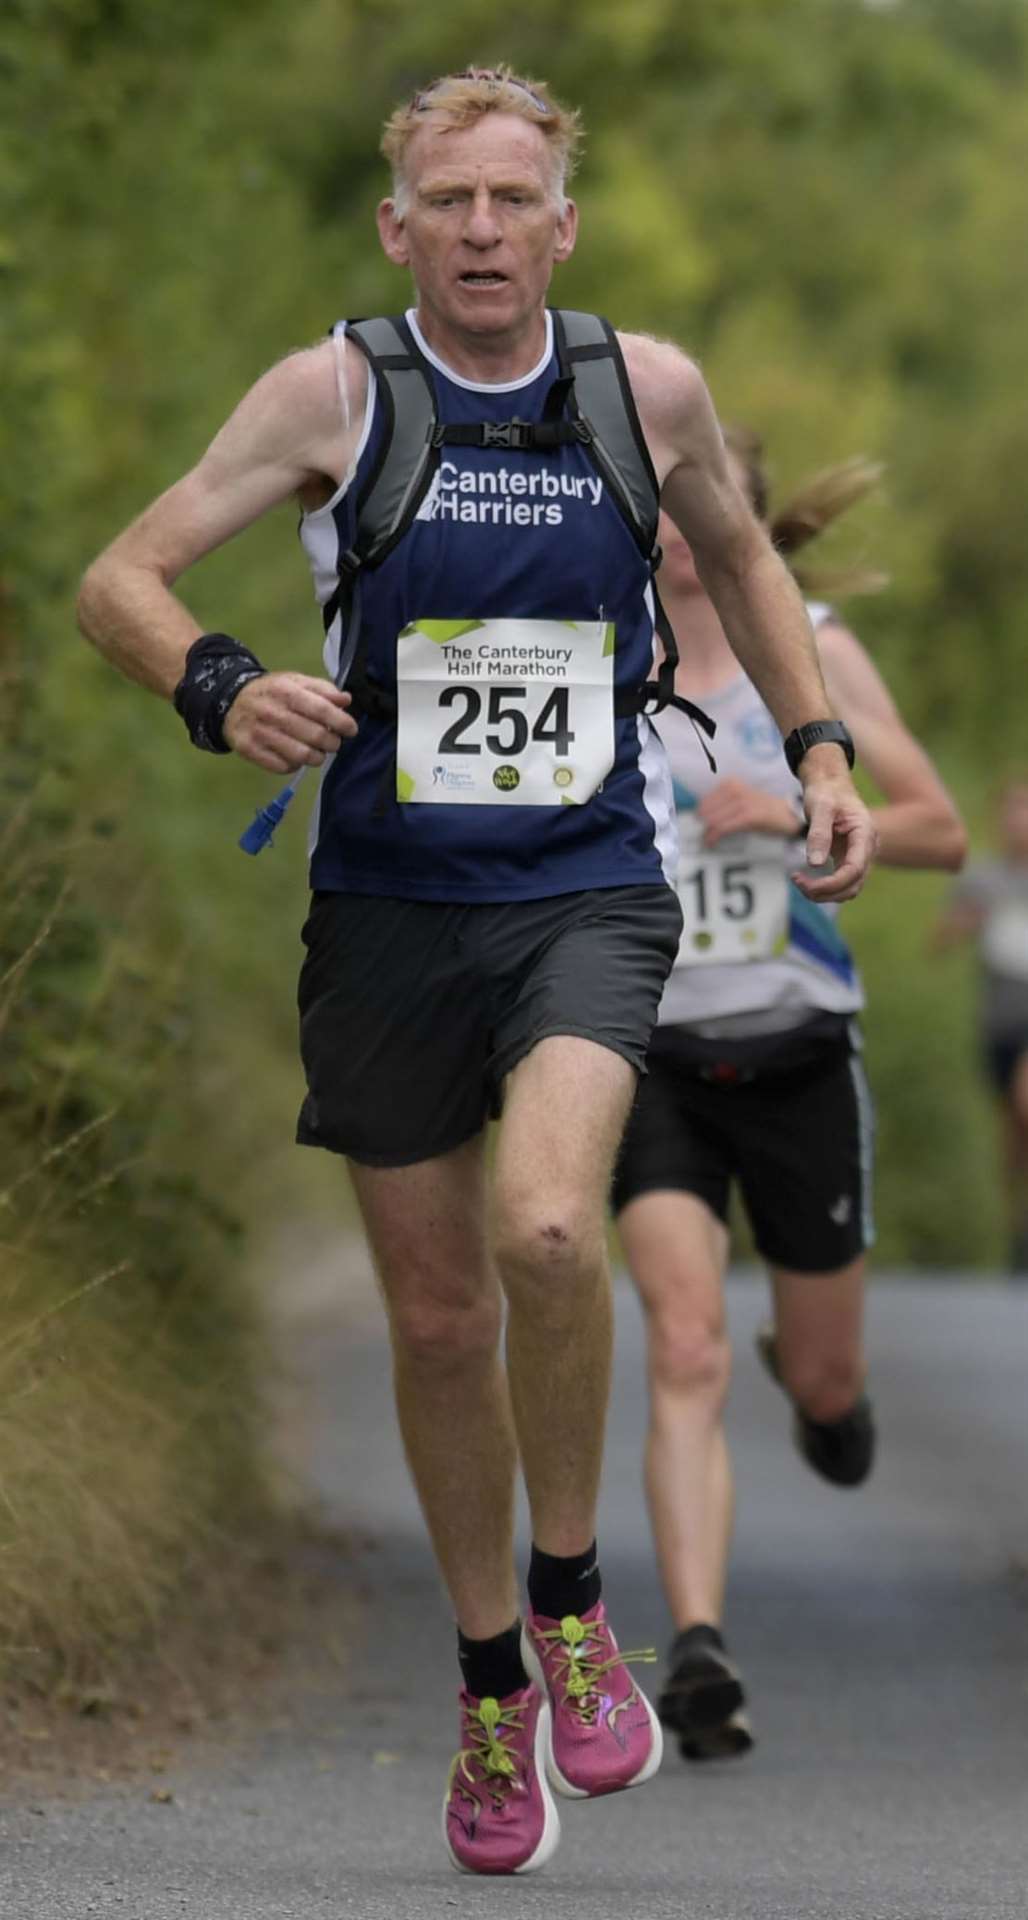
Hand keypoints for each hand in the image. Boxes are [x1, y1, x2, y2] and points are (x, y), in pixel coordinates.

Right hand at [223, 671, 356, 772]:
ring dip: (317, 757)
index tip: (351, 729)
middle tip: (334, 742)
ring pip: (301, 756)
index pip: (321, 709)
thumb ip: (322, 689)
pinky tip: (296, 756)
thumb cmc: (272, 693)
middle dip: (333, 742)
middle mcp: (271, 712)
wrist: (232, 703)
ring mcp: (259, 733)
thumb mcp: (295, 682)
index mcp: (285, 691)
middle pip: (315, 736)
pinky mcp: (250, 750)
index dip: (342, 722)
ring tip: (318, 752)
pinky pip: (283, 767)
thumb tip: (345, 700)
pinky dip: (296, 765)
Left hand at [699, 779, 797, 845]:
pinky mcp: (748, 816)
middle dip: (701, 826)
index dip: (698, 815)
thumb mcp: (741, 799)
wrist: (788, 815)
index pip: (704, 800)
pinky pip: (722, 828)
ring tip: (706, 841)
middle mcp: (734, 789)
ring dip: (706, 833)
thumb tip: (700, 816)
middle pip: (705, 811)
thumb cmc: (762, 810)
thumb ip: (722, 804)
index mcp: (730, 783)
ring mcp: (742, 802)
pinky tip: (711, 843)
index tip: (697, 826)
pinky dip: (714, 837)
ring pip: (712, 820)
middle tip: (701, 837)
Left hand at [793, 747, 876, 901]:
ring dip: (824, 894)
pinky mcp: (848, 860)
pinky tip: (804, 879)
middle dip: (826, 891)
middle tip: (797, 881)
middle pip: (853, 885)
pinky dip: (823, 888)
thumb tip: (815, 864)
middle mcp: (867, 849)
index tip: (805, 884)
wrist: (830, 785)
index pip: (855, 869)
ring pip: (848, 889)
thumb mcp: (820, 806)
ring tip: (798, 881)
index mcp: (865, 834)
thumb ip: (819, 833)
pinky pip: (841, 883)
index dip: (832, 883)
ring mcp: (859, 856)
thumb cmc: (826, 792)